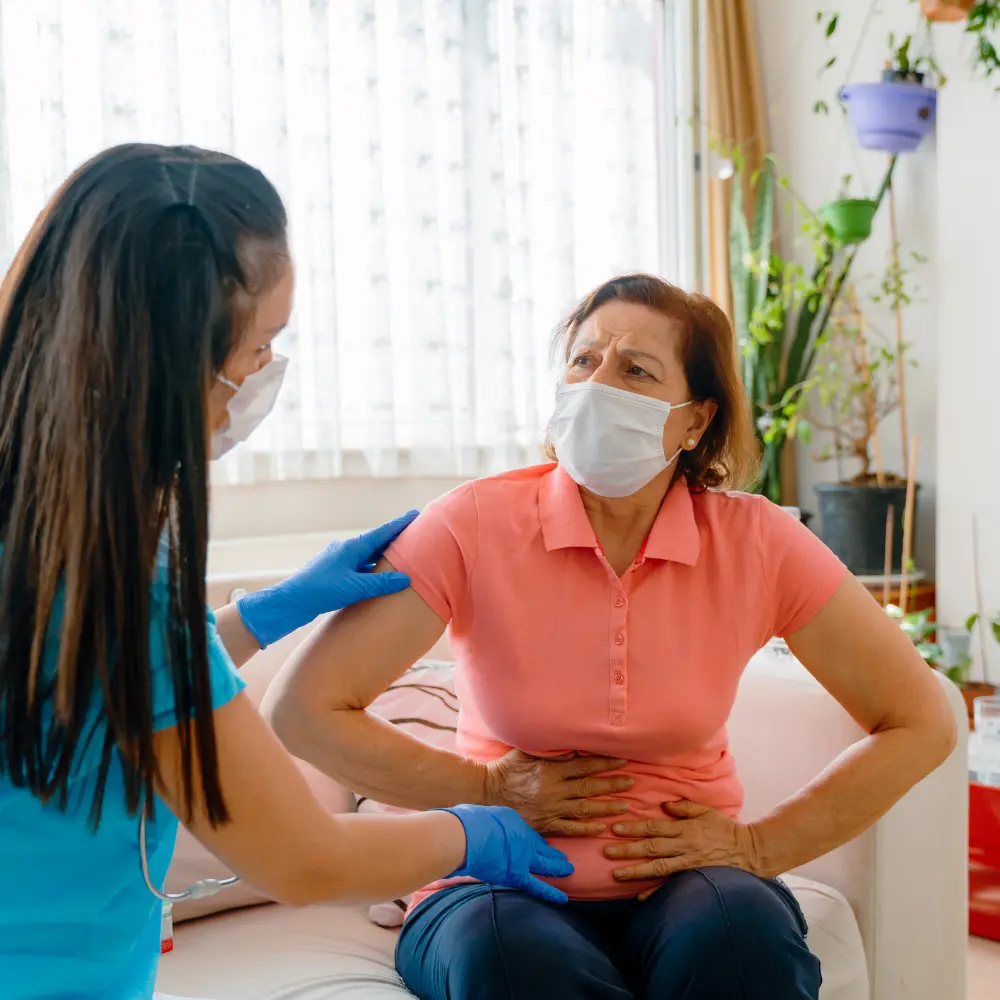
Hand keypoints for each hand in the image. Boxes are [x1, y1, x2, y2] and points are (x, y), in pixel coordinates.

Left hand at [236, 511, 418, 647]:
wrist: (290, 602)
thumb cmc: (320, 591)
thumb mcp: (355, 587)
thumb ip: (381, 583)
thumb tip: (406, 578)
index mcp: (351, 547)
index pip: (382, 532)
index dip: (400, 524)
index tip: (415, 514)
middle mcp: (345, 550)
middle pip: (375, 542)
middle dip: (395, 540)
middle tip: (414, 537)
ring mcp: (338, 561)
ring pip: (367, 556)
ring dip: (383, 557)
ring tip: (401, 559)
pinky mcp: (333, 574)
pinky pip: (359, 567)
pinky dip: (372, 569)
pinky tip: (378, 577)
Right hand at [438, 804, 573, 904]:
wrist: (464, 836)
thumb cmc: (466, 824)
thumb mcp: (482, 816)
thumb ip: (489, 827)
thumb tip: (482, 832)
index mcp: (513, 821)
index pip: (529, 835)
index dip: (537, 842)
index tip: (542, 846)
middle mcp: (522, 837)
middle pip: (541, 848)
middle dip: (553, 853)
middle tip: (563, 857)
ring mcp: (522, 855)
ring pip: (545, 864)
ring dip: (558, 868)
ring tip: (569, 870)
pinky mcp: (517, 874)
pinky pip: (537, 885)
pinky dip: (550, 892)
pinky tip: (562, 898)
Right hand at [484, 750, 633, 835]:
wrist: (486, 794)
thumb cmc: (506, 769)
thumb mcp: (526, 752)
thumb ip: (549, 749)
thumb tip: (572, 745)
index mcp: (551, 769)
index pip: (585, 766)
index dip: (605, 764)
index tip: (622, 762)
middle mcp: (554, 789)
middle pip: (589, 786)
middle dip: (612, 784)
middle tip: (631, 782)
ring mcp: (551, 808)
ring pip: (585, 808)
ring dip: (606, 807)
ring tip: (624, 805)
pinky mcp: (545, 824)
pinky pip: (570, 828)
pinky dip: (587, 828)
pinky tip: (601, 827)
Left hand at [604, 800, 762, 899]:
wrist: (749, 852)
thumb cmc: (725, 829)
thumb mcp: (706, 811)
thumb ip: (684, 807)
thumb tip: (663, 804)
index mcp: (685, 828)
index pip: (655, 827)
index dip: (634, 827)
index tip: (615, 827)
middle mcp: (684, 847)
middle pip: (652, 848)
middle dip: (628, 849)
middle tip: (606, 851)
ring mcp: (689, 865)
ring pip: (658, 868)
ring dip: (635, 871)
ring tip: (615, 874)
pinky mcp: (693, 878)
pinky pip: (672, 887)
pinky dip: (655, 893)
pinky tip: (639, 897)